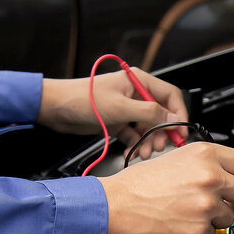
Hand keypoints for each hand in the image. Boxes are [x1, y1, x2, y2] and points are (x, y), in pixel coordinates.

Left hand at [37, 67, 187, 159]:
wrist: (53, 109)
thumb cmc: (80, 98)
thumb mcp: (120, 106)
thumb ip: (150, 112)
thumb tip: (174, 118)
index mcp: (139, 82)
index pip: (170, 96)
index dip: (178, 114)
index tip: (180, 132)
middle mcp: (136, 95)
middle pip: (161, 115)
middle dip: (162, 132)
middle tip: (160, 146)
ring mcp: (127, 109)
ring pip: (149, 127)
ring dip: (148, 141)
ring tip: (144, 151)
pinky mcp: (119, 122)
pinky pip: (135, 135)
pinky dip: (136, 144)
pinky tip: (132, 151)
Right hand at [98, 143, 233, 233]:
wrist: (115, 205)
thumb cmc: (140, 183)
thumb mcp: (179, 157)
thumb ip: (210, 163)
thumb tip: (233, 172)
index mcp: (206, 154)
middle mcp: (210, 177)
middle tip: (225, 201)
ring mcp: (207, 205)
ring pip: (232, 216)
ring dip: (217, 217)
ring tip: (191, 210)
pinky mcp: (199, 230)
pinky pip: (214, 233)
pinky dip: (201, 231)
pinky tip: (183, 221)